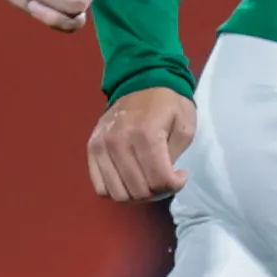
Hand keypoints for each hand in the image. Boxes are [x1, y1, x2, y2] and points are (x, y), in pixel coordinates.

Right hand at [86, 87, 196, 201]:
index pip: (158, 180)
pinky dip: (116, 189)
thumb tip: (163, 178)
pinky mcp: (92, 148)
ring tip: (147, 180)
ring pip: (118, 193)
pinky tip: (129, 178)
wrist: (141, 81)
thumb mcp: (185, 126)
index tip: (180, 176)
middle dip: (157, 192)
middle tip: (164, 180)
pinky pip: (100, 186)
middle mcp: (119, 141)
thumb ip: (175, 156)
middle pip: (139, 190)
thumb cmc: (168, 104)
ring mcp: (102, 146)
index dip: (174, 186)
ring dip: (137, 195)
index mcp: (146, 134)